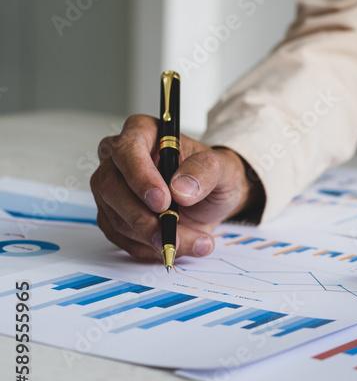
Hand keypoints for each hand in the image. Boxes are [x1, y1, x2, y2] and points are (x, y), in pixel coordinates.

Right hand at [90, 114, 261, 261]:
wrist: (210, 198)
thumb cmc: (211, 175)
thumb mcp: (222, 168)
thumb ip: (205, 171)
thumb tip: (181, 187)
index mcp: (142, 132)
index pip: (127, 150)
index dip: (141, 177)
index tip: (162, 202)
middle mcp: (118, 159)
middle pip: (112, 189)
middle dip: (144, 219)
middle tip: (172, 236)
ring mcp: (111, 189)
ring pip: (117, 218)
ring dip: (154, 238)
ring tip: (194, 243)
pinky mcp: (112, 216)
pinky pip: (122, 238)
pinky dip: (150, 248)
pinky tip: (177, 247)